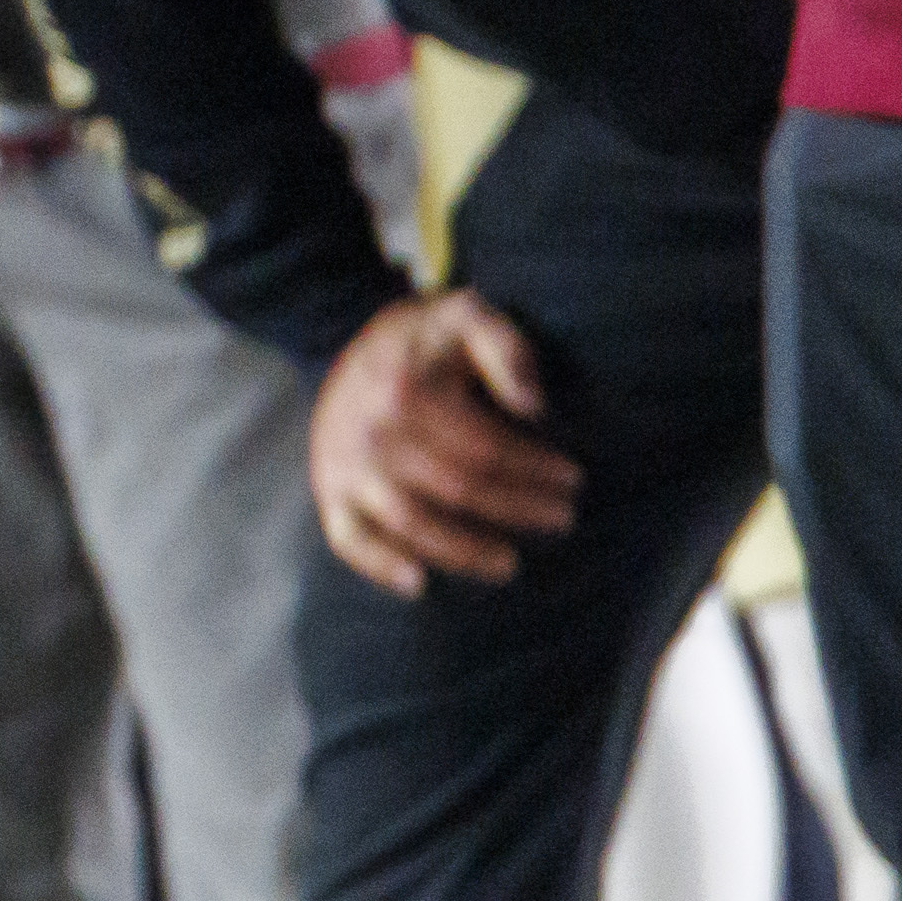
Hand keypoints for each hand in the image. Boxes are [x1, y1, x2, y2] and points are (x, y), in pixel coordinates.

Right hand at [309, 289, 580, 596]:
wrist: (335, 342)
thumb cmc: (418, 340)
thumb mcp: (462, 315)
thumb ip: (504, 345)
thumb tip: (533, 406)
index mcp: (407, 389)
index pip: (485, 447)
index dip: (535, 468)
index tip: (573, 479)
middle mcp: (373, 432)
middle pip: (458, 489)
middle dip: (518, 509)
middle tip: (562, 520)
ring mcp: (346, 465)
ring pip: (414, 523)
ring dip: (465, 551)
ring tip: (509, 563)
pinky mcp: (328, 489)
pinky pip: (349, 538)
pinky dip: (380, 566)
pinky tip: (418, 585)